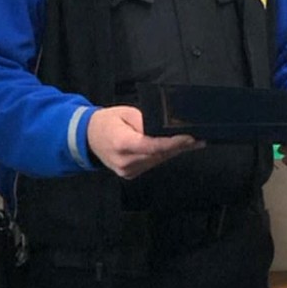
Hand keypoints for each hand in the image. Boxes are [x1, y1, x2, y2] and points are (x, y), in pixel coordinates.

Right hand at [86, 105, 202, 178]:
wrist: (87, 137)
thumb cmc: (107, 122)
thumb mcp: (126, 113)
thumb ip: (145, 121)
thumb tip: (164, 128)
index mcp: (122, 143)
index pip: (152, 146)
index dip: (173, 143)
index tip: (190, 138)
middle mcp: (125, 161)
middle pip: (159, 155)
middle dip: (180, 146)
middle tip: (199, 139)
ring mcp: (127, 171)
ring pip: (157, 161)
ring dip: (174, 152)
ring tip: (192, 142)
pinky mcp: (130, 174)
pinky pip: (152, 164)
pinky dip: (163, 155)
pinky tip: (176, 148)